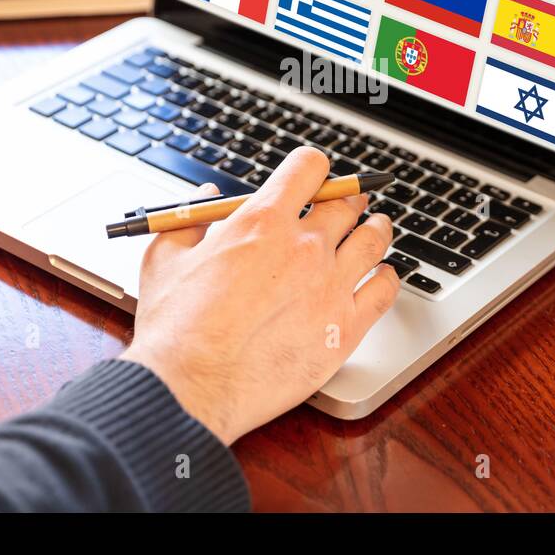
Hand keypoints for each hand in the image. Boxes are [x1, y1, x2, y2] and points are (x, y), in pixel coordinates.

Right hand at [123, 147, 399, 444]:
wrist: (192, 387)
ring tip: (375, 228)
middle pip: (346, 203)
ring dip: (376, 228)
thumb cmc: (174, 328)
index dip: (313, 168)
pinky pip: (385, 290)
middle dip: (347, 198)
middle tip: (348, 204)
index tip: (315, 177)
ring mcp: (331, 286)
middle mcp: (305, 247)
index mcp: (263, 221)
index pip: (309, 168)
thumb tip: (205, 196)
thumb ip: (191, 219)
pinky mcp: (345, 328)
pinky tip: (383, 275)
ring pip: (373, 240)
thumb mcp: (166, 257)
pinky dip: (388, 277)